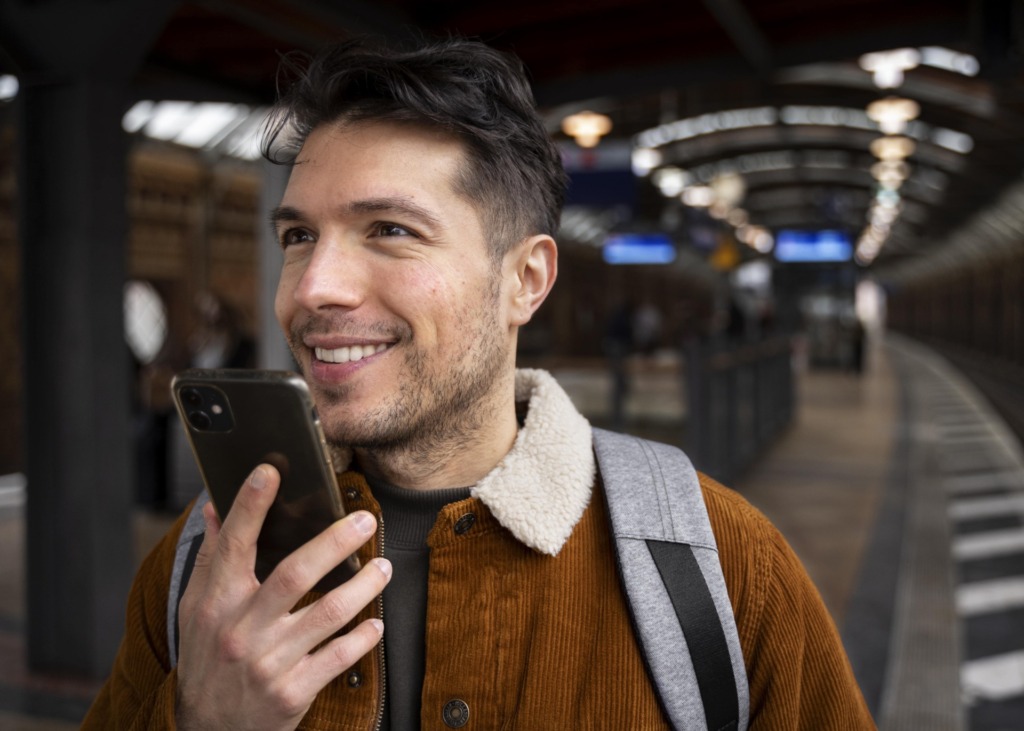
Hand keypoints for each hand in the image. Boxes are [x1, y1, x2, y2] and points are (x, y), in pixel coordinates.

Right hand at [175, 464, 390, 730]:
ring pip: (327, 613)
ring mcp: (268, 662)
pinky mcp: (292, 692)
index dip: (250, 505)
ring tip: (383, 568)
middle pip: (294, 575)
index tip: (270, 471)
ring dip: (363, 587)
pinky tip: (376, 622)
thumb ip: (212, 557)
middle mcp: (242, 630)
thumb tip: (215, 506)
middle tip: (364, 520)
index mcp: (217, 603)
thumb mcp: (196, 609)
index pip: (234, 545)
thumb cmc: (206, 659)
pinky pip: (337, 658)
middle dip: (334, 542)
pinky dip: (362, 638)